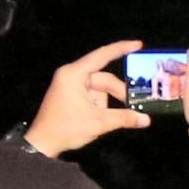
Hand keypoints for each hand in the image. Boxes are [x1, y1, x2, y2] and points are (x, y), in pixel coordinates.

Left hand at [25, 40, 148, 156]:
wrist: (42, 143)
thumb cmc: (66, 129)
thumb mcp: (98, 123)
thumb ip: (124, 118)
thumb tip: (146, 119)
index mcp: (74, 74)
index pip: (102, 56)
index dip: (121, 49)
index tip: (138, 45)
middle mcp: (71, 75)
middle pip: (104, 78)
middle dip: (118, 92)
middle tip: (136, 104)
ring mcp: (70, 84)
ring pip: (99, 88)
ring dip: (107, 103)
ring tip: (111, 118)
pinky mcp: (70, 94)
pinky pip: (92, 94)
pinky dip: (100, 105)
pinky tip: (102, 118)